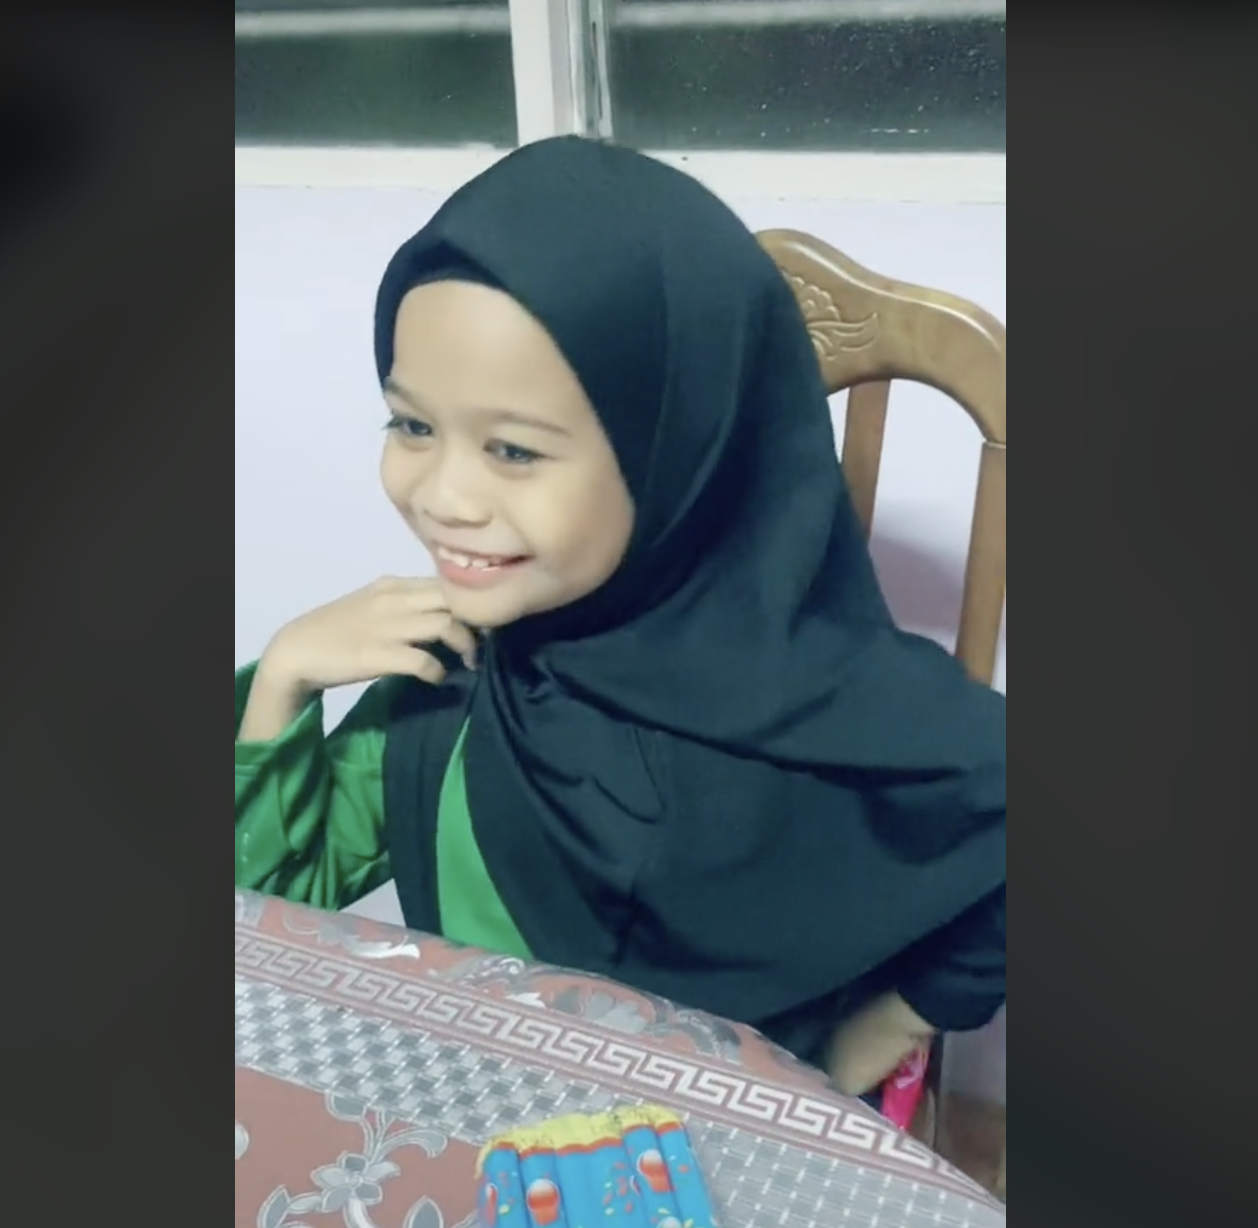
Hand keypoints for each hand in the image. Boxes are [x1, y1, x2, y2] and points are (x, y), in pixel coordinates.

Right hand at [260, 575, 478, 694]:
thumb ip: (405, 603)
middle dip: (478, 621)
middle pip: (453, 599)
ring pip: (445, 624)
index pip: (445, 583)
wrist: (295, 651)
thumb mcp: (373, 604)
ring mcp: (387, 626)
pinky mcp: (379, 655)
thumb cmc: (336, 630)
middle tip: (487, 641)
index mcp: (392, 585)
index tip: (483, 622)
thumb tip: (444, 613)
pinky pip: (424, 660)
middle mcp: (393, 600)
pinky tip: (438, 678)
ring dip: (466, 645)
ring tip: (470, 662)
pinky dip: (438, 670)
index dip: (471, 601)